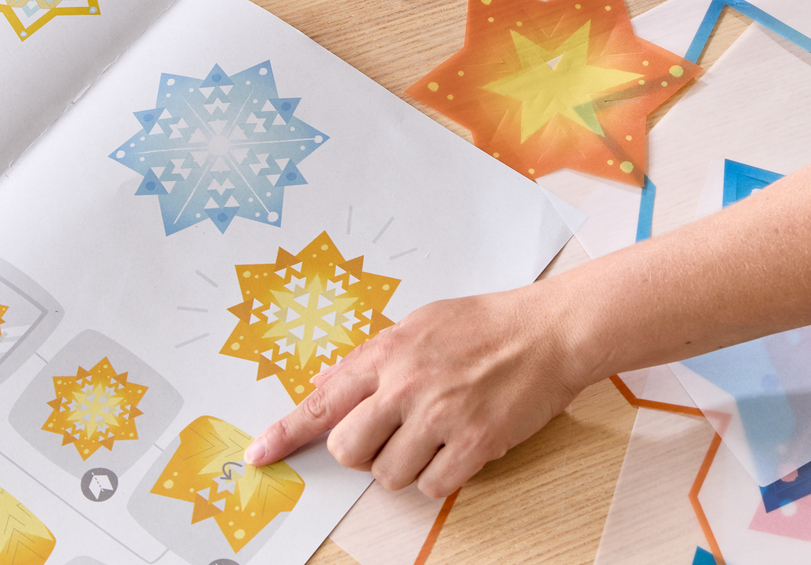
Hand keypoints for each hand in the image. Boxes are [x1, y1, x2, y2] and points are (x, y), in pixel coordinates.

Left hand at [244, 286, 591, 497]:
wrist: (549, 331)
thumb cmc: (489, 325)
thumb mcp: (421, 324)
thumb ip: (373, 357)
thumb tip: (329, 384)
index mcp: (388, 351)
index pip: (322, 401)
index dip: (286, 433)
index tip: (260, 454)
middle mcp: (406, 383)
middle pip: (347, 449)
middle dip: (363, 453)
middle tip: (393, 436)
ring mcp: (439, 414)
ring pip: (388, 475)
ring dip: (407, 466)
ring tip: (436, 436)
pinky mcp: (473, 442)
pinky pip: (431, 486)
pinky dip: (442, 476)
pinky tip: (460, 448)